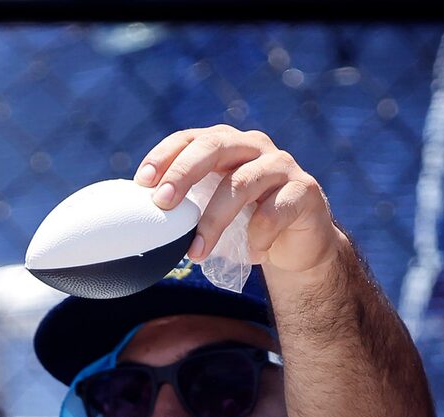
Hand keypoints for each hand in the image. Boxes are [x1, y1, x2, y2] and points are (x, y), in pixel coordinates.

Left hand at [136, 126, 344, 279]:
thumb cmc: (247, 225)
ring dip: (214, 220)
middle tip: (162, 203)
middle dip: (184, 173)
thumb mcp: (212, 211)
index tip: (142, 182)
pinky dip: (258, 236)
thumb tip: (139, 222)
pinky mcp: (304, 191)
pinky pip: (274, 211)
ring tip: (196, 250)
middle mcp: (253, 147)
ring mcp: (281, 165)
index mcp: (227, 144)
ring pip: (242, 183)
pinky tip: (255, 252)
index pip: (191, 138)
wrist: (299, 245)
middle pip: (215, 145)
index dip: (165, 155)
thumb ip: (187, 206)